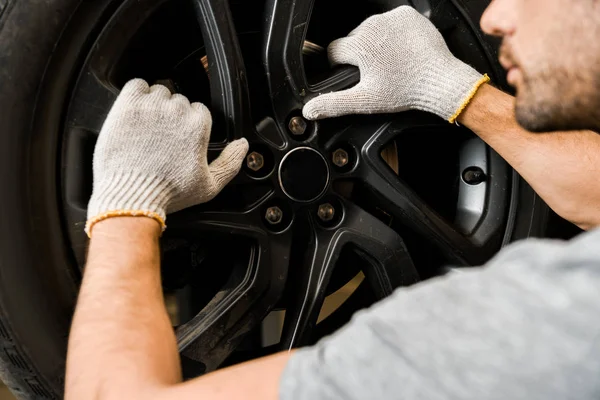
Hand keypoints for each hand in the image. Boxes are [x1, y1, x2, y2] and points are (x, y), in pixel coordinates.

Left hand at [85, 78, 248, 235]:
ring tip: (147, 128)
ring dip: (155, 104)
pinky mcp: (127, 105)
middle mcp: (177, 111)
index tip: (181, 138)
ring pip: (158, 91)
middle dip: (172, 116)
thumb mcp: (210, 185)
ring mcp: (151, 106)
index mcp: (198, 125)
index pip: (199, 110)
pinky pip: (136, 85)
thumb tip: (243, 145)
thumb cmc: (168, 193)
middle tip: (162, 137)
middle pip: (178, 100)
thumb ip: (231, 162)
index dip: (190, 125)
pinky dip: (137, 94)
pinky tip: (135, 113)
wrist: (132, 196)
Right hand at [302, 6, 488, 122]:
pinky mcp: (407, 15)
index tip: (354, 75)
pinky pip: (390, 23)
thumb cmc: (406, 91)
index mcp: (360, 45)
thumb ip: (333, 103)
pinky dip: (393, 35)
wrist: (441, 81)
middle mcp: (373, 26)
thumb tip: (310, 110)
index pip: (334, 51)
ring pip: (371, 31)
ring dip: (376, 44)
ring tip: (391, 63)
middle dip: (361, 55)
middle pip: (353, 40)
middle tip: (378, 73)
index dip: (341, 66)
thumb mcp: (365, 101)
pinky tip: (402, 51)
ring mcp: (392, 18)